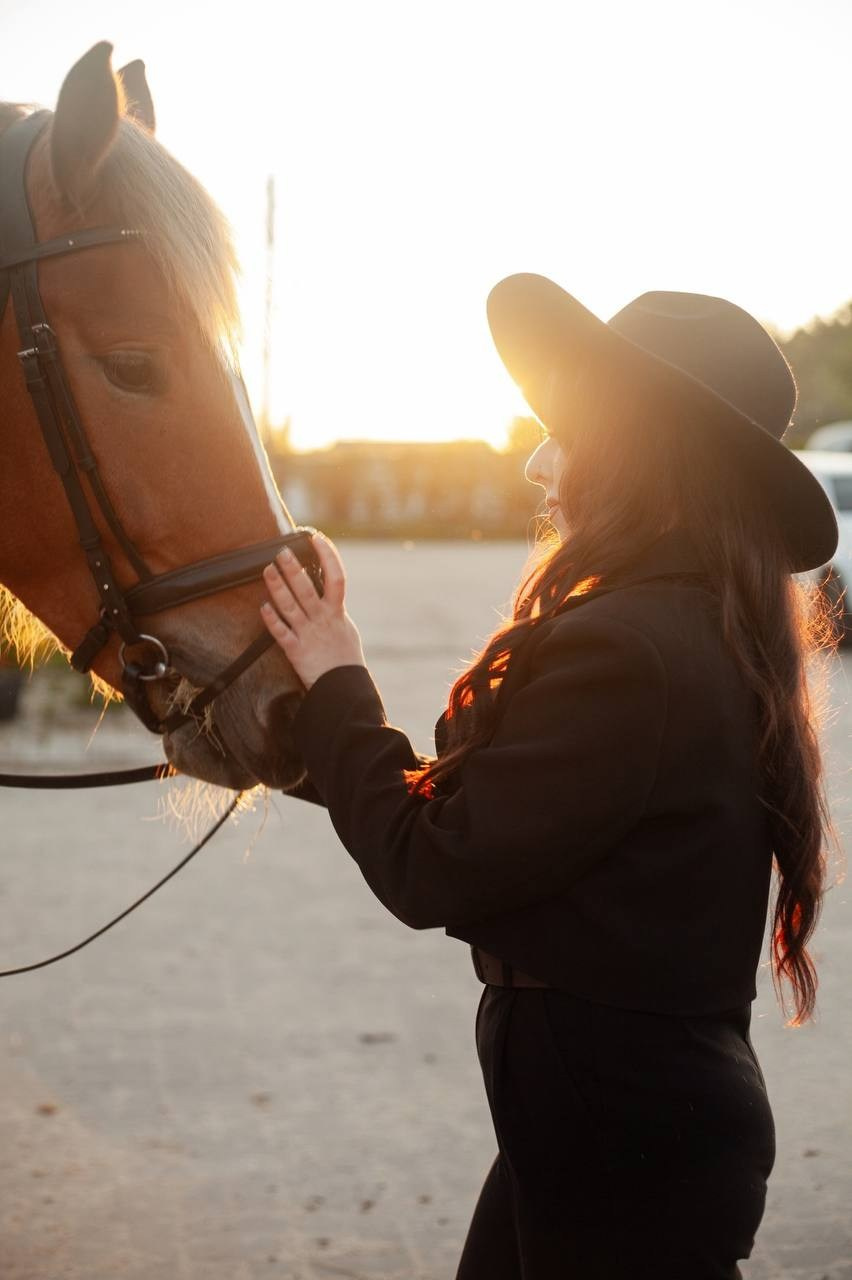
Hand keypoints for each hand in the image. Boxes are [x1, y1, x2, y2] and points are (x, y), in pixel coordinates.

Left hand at [260, 532, 366, 690]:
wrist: (343, 688)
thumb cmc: (345, 658)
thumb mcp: (345, 628)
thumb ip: (334, 609)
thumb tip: (325, 591)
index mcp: (337, 612)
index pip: (336, 577)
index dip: (328, 555)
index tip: (317, 539)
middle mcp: (322, 619)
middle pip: (306, 588)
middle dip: (293, 568)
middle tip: (281, 551)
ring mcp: (308, 634)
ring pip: (290, 606)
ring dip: (277, 587)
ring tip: (267, 570)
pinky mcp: (296, 651)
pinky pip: (281, 633)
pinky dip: (271, 620)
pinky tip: (263, 607)